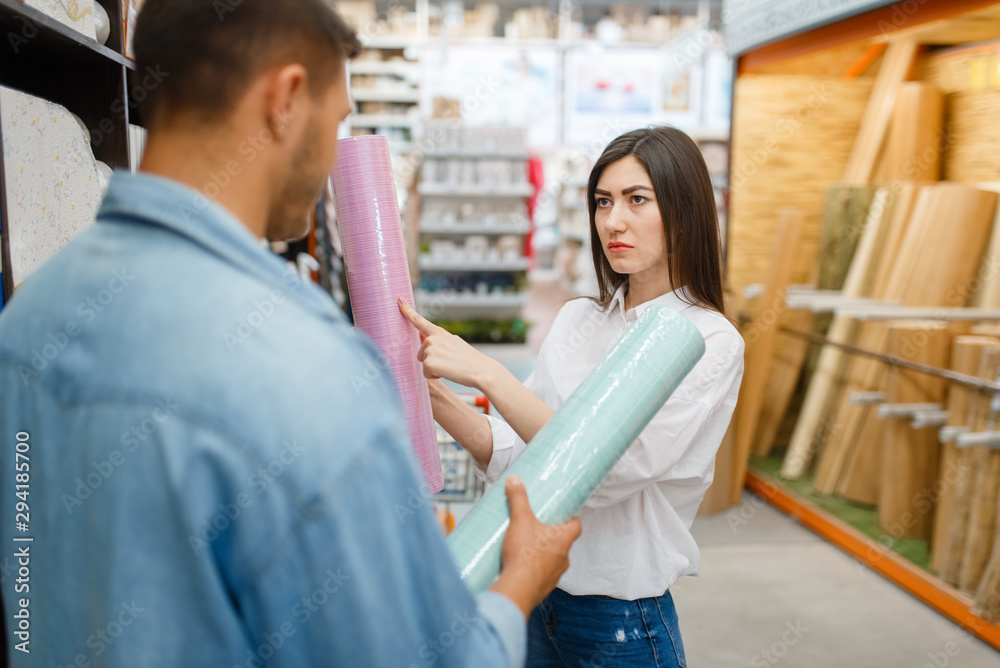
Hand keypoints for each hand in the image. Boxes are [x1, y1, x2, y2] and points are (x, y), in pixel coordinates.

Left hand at [398, 298, 496, 388]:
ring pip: (424, 365)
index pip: (420, 321)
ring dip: (434, 369)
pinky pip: (426, 375)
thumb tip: (429, 342)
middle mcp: (432, 338)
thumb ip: (440, 341)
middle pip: (421, 353)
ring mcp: (430, 349)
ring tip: (451, 367)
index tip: (399, 300)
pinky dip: (435, 376)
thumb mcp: (455, 343)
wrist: (481, 370)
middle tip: (450, 362)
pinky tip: (448, 372)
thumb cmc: (470, 360)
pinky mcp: (428, 362)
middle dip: (431, 361)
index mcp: (439, 333)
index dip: (407, 311)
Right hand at [488, 476, 581, 618]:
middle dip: (552, 536)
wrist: (517, 588)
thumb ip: (518, 498)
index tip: (564, 514)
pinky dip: (534, 570)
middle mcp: (563, 558)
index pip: (576, 526)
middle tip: (539, 528)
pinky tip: (520, 566)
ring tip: (526, 547)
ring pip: (552, 561)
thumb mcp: (520, 519)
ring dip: (543, 555)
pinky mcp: (542, 588)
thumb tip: (515, 480)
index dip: (572, 519)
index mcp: (563, 540)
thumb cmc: (524, 554)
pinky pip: (541, 576)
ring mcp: (554, 575)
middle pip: (563, 543)